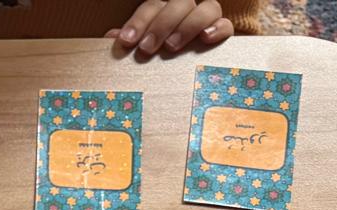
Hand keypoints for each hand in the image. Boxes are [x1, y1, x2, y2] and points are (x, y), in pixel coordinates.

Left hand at [110, 0, 231, 54]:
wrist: (188, 75)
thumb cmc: (158, 60)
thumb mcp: (141, 50)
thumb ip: (129, 43)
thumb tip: (111, 38)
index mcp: (163, 11)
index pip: (152, 6)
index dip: (138, 21)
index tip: (127, 41)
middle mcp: (186, 10)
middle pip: (179, 3)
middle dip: (161, 24)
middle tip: (147, 48)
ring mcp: (206, 19)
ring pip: (206, 7)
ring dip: (188, 26)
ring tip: (172, 47)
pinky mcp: (222, 33)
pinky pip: (226, 24)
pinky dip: (217, 28)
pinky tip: (205, 38)